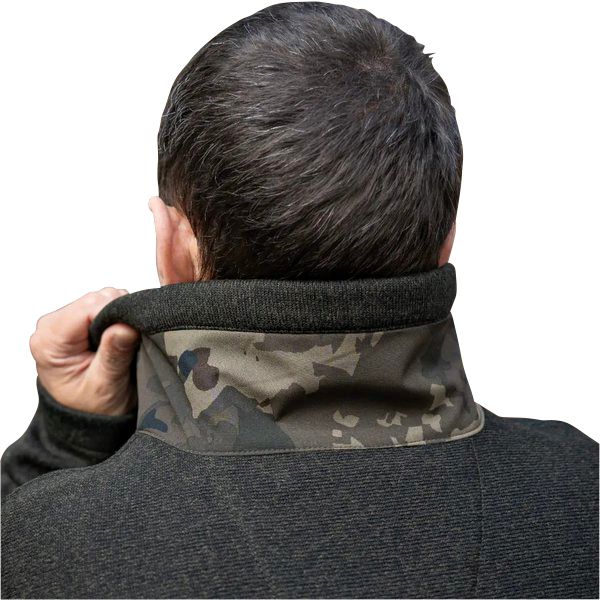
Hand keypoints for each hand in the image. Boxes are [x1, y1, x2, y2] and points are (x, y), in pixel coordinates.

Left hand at [29, 288, 140, 415]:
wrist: (90, 418)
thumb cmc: (92, 408)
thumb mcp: (105, 387)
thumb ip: (113, 355)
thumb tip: (125, 326)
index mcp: (49, 342)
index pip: (86, 309)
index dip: (115, 314)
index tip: (133, 332)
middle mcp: (52, 326)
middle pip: (95, 300)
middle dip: (119, 315)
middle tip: (130, 343)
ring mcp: (66, 320)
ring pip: (104, 298)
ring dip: (121, 315)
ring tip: (124, 343)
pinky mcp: (80, 319)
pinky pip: (107, 303)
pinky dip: (120, 315)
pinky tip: (120, 336)